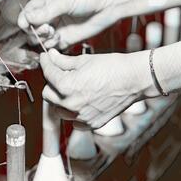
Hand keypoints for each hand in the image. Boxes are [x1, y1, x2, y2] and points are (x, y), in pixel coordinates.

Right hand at [17, 0, 120, 48]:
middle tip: (48, 28)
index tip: (28, 25)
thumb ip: (47, 11)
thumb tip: (28, 18)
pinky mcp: (64, 38)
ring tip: (54, 34)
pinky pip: (51, 47)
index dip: (25, 21)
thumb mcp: (65, 1)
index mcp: (46, 0)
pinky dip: (52, 46)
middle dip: (36, 31)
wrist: (107, 6)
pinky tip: (59, 39)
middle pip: (30, 28)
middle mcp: (49, 14)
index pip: (27, 13)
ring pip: (39, 39)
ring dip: (44, 39)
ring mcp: (56, 27)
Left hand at [40, 48, 156, 128]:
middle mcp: (71, 104)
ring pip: (58, 109)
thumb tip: (51, 56)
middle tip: (60, 72)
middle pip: (48, 94)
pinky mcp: (91, 124)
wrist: (135, 80)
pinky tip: (82, 99)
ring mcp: (81, 116)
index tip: (46, 57)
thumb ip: (63, 61)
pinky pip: (74, 120)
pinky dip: (74, 111)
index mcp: (67, 86)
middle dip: (51, 82)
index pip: (48, 73)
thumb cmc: (114, 67)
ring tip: (72, 87)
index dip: (46, 62)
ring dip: (61, 98)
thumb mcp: (84, 60)